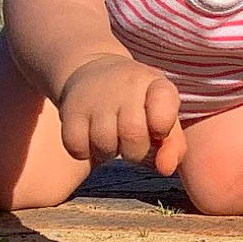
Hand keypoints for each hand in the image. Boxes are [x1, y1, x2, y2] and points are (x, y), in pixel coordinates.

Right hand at [56, 56, 185, 174]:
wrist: (95, 71)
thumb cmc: (138, 103)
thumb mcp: (163, 115)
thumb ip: (173, 146)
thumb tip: (166, 170)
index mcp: (155, 84)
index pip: (163, 116)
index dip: (161, 130)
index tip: (157, 128)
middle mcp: (126, 85)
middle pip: (133, 137)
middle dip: (135, 152)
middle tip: (131, 140)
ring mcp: (95, 96)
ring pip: (104, 145)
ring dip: (109, 152)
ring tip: (111, 136)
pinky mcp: (69, 110)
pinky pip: (77, 148)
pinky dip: (84, 152)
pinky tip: (90, 137)